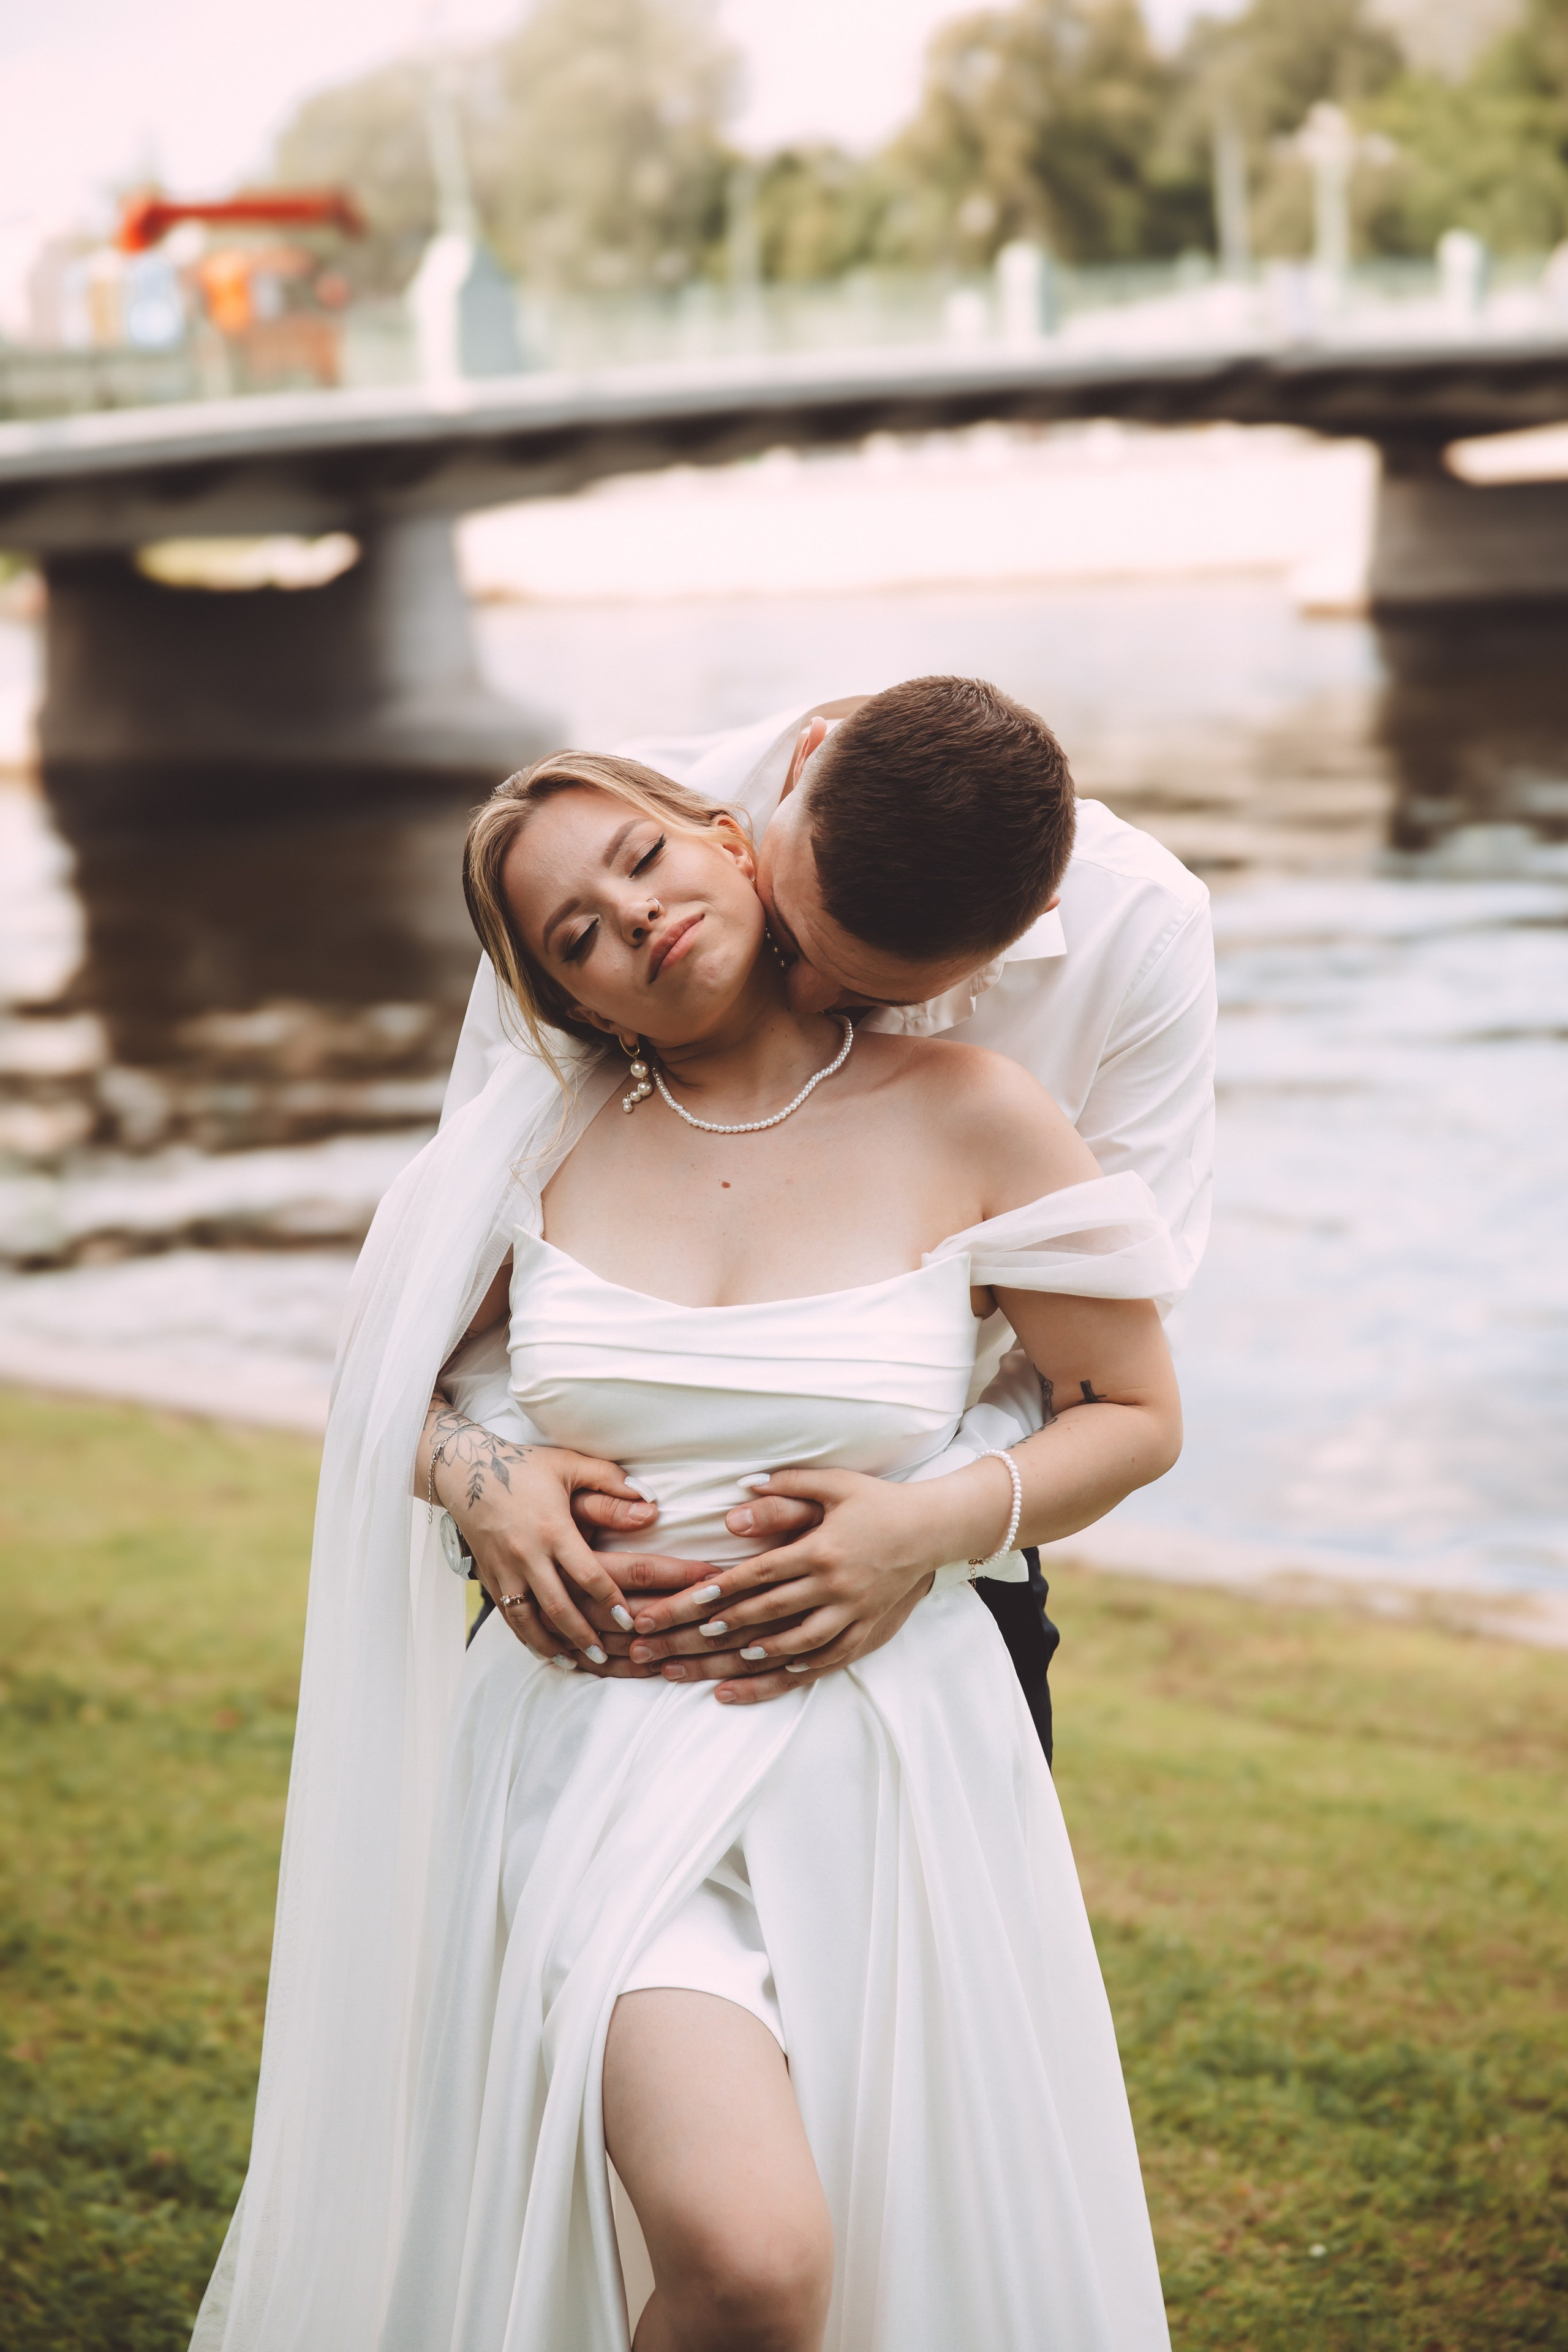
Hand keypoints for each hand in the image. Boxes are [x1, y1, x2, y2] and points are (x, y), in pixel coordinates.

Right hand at [429, 1414, 640, 1662]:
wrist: (466, 1471)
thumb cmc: (525, 1467)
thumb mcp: (570, 1464)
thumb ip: (611, 1481)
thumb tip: (651, 1501)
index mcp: (553, 1528)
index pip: (588, 1573)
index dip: (610, 1600)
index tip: (631, 1620)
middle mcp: (527, 1554)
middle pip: (559, 1606)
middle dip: (584, 1635)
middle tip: (607, 1655)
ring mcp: (505, 1568)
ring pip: (529, 1620)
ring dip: (553, 1645)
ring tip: (576, 1662)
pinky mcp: (489, 1576)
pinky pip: (508, 1616)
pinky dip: (527, 1638)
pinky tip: (544, 1650)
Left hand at [624, 1466, 987, 1696]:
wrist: (934, 1530)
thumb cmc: (879, 1502)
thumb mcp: (836, 1484)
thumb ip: (788, 1485)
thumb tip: (742, 1489)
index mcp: (821, 1549)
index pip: (761, 1574)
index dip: (722, 1589)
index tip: (689, 1601)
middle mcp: (834, 1586)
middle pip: (765, 1613)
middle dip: (717, 1628)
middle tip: (681, 1638)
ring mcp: (851, 1614)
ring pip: (792, 1645)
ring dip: (749, 1657)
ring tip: (709, 1665)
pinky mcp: (865, 1633)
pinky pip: (823, 1661)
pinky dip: (788, 1673)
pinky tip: (757, 1679)